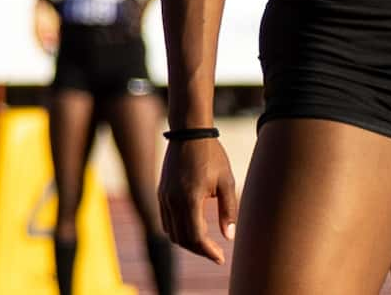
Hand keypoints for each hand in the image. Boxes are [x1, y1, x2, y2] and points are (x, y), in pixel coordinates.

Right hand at [158, 133, 236, 266]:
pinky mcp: (161, 192)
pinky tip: (194, 226)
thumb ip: (228, 211)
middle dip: (199, 249)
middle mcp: (173, 200)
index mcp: (190, 198)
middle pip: (182, 238)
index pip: (195, 237)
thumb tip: (229, 237)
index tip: (220, 258)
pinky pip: (166, 220)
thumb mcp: (226, 182)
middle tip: (216, 253)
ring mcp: (164, 196)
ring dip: (188, 241)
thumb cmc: (212, 155)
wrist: (189, 132)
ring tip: (206, 241)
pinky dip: (178, 229)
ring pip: (172, 232)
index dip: (208, 251)